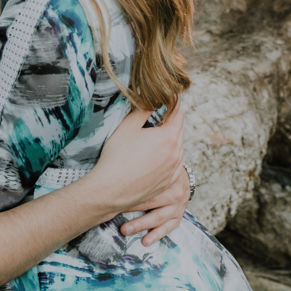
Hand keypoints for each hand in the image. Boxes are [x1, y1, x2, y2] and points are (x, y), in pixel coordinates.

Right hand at [90, 106, 187, 245]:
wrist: (111, 190)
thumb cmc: (117, 157)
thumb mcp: (127, 126)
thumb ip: (143, 110)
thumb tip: (152, 101)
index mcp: (168, 137)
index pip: (177, 115)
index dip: (172, 105)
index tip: (167, 100)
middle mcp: (176, 154)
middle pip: (179, 131)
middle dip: (171, 122)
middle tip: (161, 117)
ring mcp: (173, 170)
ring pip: (178, 149)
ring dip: (171, 141)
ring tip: (158, 138)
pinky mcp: (168, 183)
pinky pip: (175, 166)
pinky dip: (170, 158)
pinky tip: (159, 157)